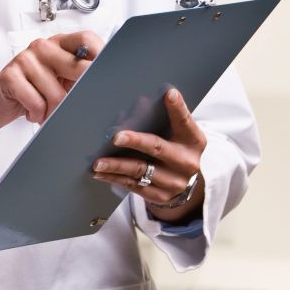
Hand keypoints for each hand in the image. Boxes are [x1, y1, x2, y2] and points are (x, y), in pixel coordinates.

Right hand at [0, 30, 104, 173]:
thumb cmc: (34, 91)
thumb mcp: (60, 80)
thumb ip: (80, 76)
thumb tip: (109, 87)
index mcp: (59, 43)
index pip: (87, 40)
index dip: (101, 57)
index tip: (108, 76)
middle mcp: (43, 46)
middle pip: (78, 68)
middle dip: (81, 94)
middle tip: (77, 107)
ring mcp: (25, 59)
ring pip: (57, 94)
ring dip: (54, 112)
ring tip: (46, 112)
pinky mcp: (10, 76)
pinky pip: (37, 103)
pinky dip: (37, 115)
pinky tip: (31, 111)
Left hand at [91, 88, 205, 222]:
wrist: (184, 184)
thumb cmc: (176, 149)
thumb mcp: (178, 135)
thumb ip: (164, 121)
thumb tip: (136, 104)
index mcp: (193, 141)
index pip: (184, 121)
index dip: (177, 108)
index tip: (169, 93)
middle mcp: (186, 162)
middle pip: (157, 148)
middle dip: (136, 141)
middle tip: (116, 137)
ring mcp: (173, 182)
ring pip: (140, 170)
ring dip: (116, 165)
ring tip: (97, 162)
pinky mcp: (159, 195)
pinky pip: (132, 185)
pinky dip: (114, 178)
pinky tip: (99, 173)